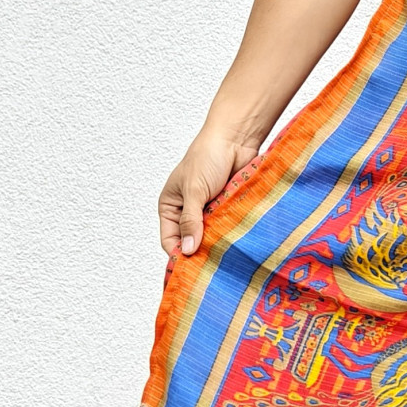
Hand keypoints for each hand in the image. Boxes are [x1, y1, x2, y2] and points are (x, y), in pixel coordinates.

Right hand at [157, 126, 261, 258]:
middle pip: (191, 241)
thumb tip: (188, 250)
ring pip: (210, 237)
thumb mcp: (194, 190)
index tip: (192, 268)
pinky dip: (230, 235)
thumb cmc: (208, 156)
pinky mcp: (227, 210)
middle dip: (200, 251)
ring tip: (225, 255)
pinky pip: (227, 229)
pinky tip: (236, 243)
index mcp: (171, 206)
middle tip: (211, 265)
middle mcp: (188, 211)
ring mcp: (209, 211)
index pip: (169, 240)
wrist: (236, 138)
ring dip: (217, 243)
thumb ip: (190, 220)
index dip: (179, 254)